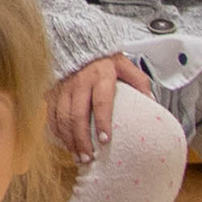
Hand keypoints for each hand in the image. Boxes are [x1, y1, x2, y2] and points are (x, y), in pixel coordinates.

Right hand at [52, 53, 149, 169]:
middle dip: (82, 139)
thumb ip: (139, 82)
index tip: (105, 140)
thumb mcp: (125, 65)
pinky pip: (51, 114)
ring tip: (77, 155)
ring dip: (68, 139)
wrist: (79, 43)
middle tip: (88, 157)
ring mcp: (63, 88)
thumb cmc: (104, 58)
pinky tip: (64, 143)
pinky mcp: (52, 92)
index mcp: (100, 76)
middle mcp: (79, 83)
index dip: (102, 122)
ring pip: (61, 117)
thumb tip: (151, 101)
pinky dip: (56, 131)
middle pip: (77, 115)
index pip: (101, 102)